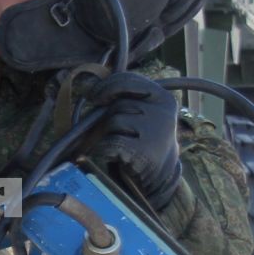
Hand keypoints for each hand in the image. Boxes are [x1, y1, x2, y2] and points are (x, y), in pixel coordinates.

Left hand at [85, 72, 180, 210]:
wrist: (159, 173)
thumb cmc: (143, 138)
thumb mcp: (142, 113)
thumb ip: (124, 98)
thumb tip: (90, 90)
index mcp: (162, 97)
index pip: (129, 80)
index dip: (106, 86)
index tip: (94, 96)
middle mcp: (163, 111)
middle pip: (119, 104)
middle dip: (103, 116)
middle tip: (97, 127)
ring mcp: (156, 131)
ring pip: (113, 121)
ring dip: (104, 133)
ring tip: (111, 143)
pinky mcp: (144, 152)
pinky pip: (110, 143)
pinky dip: (102, 149)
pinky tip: (111, 154)